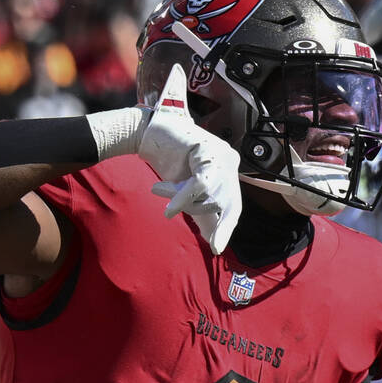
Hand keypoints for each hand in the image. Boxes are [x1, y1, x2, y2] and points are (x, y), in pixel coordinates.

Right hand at [138, 64, 241, 254]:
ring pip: (210, 195)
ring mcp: (221, 154)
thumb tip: (215, 244)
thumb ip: (203, 214)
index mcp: (229, 172)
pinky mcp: (208, 150)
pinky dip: (183, 197)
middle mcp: (230, 161)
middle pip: (220, 203)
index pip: (233, 207)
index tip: (216, 248)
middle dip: (192, 208)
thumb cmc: (169, 162)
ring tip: (161, 190)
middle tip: (169, 208)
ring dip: (183, 200)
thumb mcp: (189, 194)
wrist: (149, 135)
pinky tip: (170, 207)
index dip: (225, 227)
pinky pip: (200, 184)